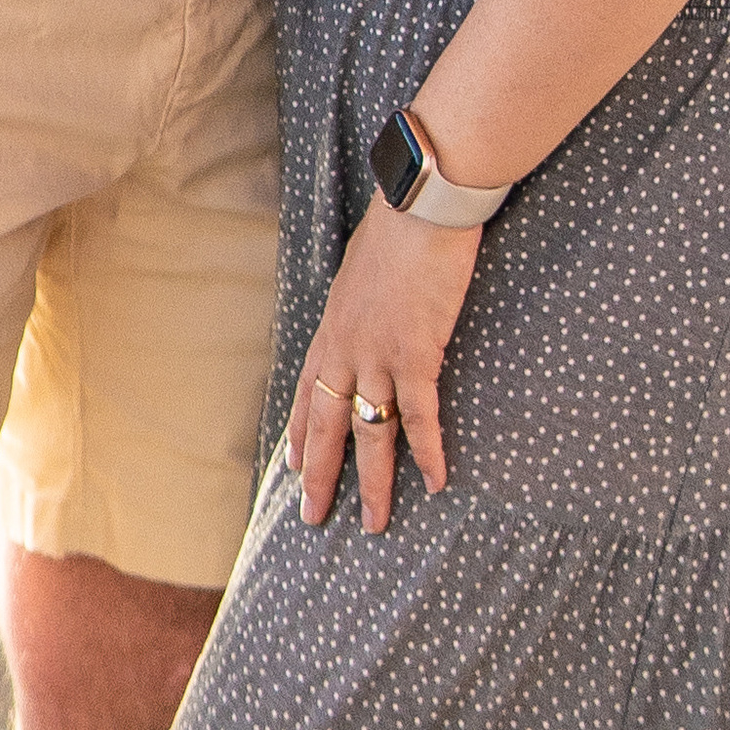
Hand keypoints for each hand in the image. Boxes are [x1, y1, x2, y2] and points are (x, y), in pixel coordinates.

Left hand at [285, 194, 478, 532]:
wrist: (420, 206)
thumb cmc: (396, 228)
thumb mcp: (361, 268)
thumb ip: (361, 302)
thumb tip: (370, 312)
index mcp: (332, 326)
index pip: (306, 392)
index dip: (299, 434)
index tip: (292, 468)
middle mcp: (346, 347)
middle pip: (325, 424)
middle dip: (319, 475)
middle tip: (312, 517)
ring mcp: (378, 354)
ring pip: (370, 433)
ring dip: (374, 482)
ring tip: (374, 523)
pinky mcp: (416, 353)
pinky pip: (420, 416)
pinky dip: (429, 453)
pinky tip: (436, 482)